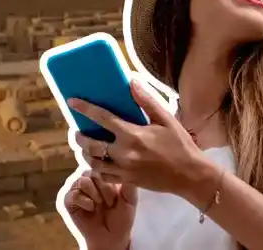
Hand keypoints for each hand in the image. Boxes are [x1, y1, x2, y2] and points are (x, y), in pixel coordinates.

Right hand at [62, 170, 136, 249]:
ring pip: (82, 180)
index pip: (100, 164)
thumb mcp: (130, 200)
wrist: (110, 238)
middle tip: (110, 202)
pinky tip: (91, 209)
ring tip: (100, 205)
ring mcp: (74, 188)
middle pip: (92, 171)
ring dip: (95, 195)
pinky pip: (74, 194)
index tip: (117, 191)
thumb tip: (127, 168)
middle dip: (104, 188)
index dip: (109, 176)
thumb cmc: (120, 219)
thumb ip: (129, 184)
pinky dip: (85, 202)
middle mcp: (85, 179)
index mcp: (99, 175)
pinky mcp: (66, 200)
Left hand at [67, 79, 215, 198]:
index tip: (71, 102)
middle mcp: (124, 153)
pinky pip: (103, 176)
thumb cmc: (180, 144)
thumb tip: (131, 80)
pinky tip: (97, 162)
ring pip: (93, 162)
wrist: (191, 176)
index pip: (101, 118)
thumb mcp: (166, 119)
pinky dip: (96, 169)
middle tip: (78, 131)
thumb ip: (146, 101)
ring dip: (85, 153)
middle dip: (79, 137)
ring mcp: (124, 169)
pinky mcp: (126, 181)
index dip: (84, 108)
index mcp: (132, 134)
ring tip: (85, 147)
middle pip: (90, 144)